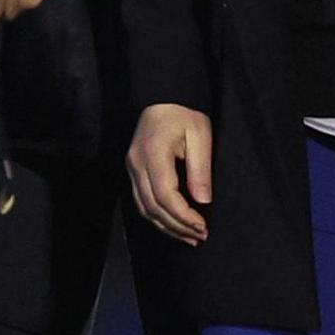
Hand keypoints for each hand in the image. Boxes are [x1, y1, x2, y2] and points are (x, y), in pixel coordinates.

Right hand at [128, 103, 212, 243]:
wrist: (163, 97)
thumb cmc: (184, 113)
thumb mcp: (200, 135)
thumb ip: (200, 169)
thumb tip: (202, 201)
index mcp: (153, 153)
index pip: (165, 195)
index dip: (183, 216)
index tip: (203, 226)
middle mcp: (136, 164)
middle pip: (153, 207)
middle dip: (177, 226)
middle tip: (200, 237)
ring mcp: (131, 168)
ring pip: (144, 208)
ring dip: (167, 226)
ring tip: (189, 237)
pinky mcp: (133, 170)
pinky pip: (142, 201)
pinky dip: (158, 217)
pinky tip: (174, 224)